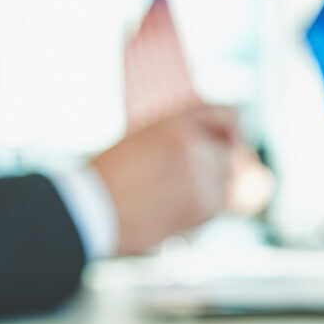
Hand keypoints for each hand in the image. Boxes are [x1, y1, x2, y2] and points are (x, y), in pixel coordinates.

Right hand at [92, 104, 243, 254]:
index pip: (227, 114)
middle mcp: (193, 145)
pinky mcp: (202, 206)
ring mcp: (201, 176)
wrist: (92, 209)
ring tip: (172, 195)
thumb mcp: (144, 137)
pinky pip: (218, 203)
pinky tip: (174, 209)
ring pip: (226, 180)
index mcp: (176, 122)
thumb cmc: (110, 175)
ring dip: (210, 186)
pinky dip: (204, 207)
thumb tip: (218, 143)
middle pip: (228, 152)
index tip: (231, 138)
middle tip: (185, 179)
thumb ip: (181, 136)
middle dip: (215, 163)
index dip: (232, 126)